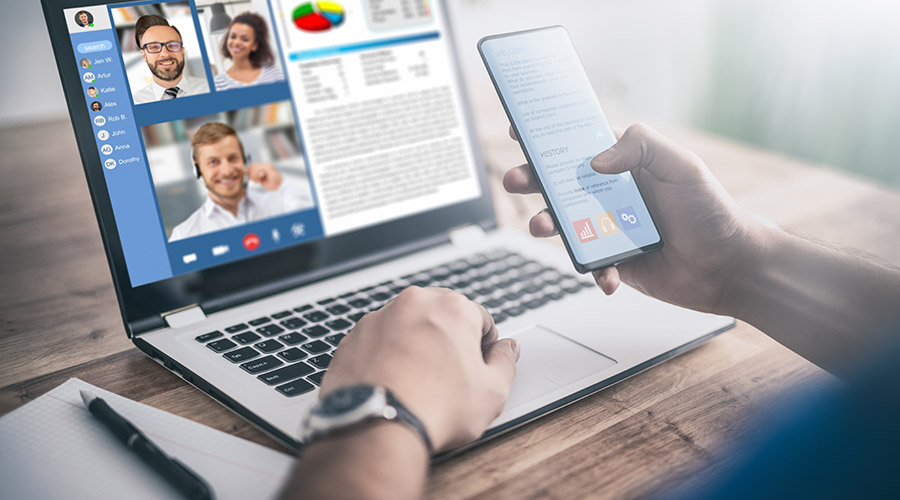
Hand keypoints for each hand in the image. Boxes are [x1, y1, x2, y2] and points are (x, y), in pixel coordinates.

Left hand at [247, 162, 282, 190]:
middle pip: (254, 164)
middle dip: (251, 172)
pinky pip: (258, 169)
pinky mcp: (268, 168)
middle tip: (252, 180)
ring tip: (256, 181)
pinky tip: (259, 180)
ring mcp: (268, 166)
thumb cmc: (272, 184)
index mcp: (266, 167)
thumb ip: (255, 175)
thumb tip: (247, 171)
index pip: (255, 164)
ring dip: (253, 175)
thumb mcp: (261, 179)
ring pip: (255, 167)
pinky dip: (256, 175)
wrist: (280, 187)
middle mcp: (267, 165)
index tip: (247, 174)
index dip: (249, 168)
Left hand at [320, 287, 520, 451]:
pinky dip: (386, 357)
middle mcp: (414, 303)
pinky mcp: (352, 337)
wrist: (375, 425)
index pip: (480, 319)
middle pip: (441, 318)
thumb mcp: (492, 391)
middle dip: (447, 342)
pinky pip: (378, 342)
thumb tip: (508, 349)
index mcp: (453, 307)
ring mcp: (379, 318)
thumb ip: (506, 362)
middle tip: (448, 378)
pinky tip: (392, 384)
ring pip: (407, 327)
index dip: (483, 347)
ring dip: (415, 347)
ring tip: (417, 383)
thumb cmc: (436, 407)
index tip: (477, 368)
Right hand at [503, 123, 763, 313]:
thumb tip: (596, 160)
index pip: (581, 143)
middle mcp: (612, 194)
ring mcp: (609, 228)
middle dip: (533, 179)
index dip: (550, 136)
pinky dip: (593, 271)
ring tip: (541, 226)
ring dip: (547, 224)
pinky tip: (607, 274)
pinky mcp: (614, 261)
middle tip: (515, 179)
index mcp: (627, 164)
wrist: (729, 267)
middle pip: (561, 182)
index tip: (522, 130)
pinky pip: (590, 264)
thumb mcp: (682, 166)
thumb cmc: (711, 212)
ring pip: (565, 224)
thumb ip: (641, 147)